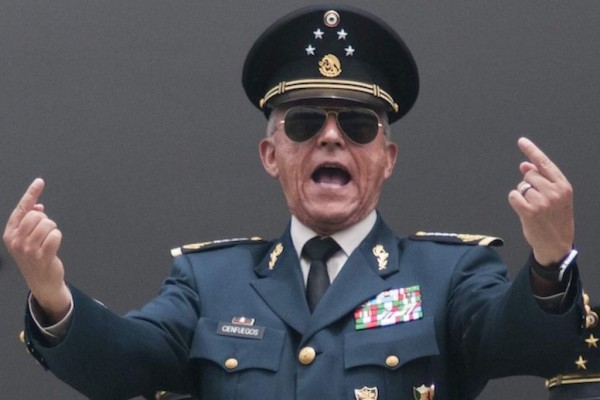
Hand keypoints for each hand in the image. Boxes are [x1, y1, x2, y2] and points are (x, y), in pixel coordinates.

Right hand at [3, 178, 70, 322]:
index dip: (31, 194)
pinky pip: (56, 235)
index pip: (21, 209)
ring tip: (47, 241)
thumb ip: (30, 221)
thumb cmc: (35, 257)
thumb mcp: (27, 238)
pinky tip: (53, 247)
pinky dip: (57, 238)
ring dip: (52, 230)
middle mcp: (16, 240)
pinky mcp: (42, 255)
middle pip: (37, 216)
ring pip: (48, 224)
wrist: (41, 281)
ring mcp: (28, 249)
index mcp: (10, 233)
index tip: (39, 182)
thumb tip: (38, 206)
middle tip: (44, 234)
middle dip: (45, 221)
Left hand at [508, 138, 574, 265]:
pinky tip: (523, 210)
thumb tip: (525, 165)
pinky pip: (513, 196)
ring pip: (520, 186)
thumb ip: (542, 180)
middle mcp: (554, 192)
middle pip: (529, 175)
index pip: (544, 164)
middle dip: (528, 184)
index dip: (532, 151)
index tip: (522, 141)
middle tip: (537, 200)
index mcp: (564, 186)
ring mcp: (541, 201)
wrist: (556, 244)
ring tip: (534, 207)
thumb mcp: (556, 197)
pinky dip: (515, 201)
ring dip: (523, 195)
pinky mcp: (529, 211)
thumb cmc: (555, 219)